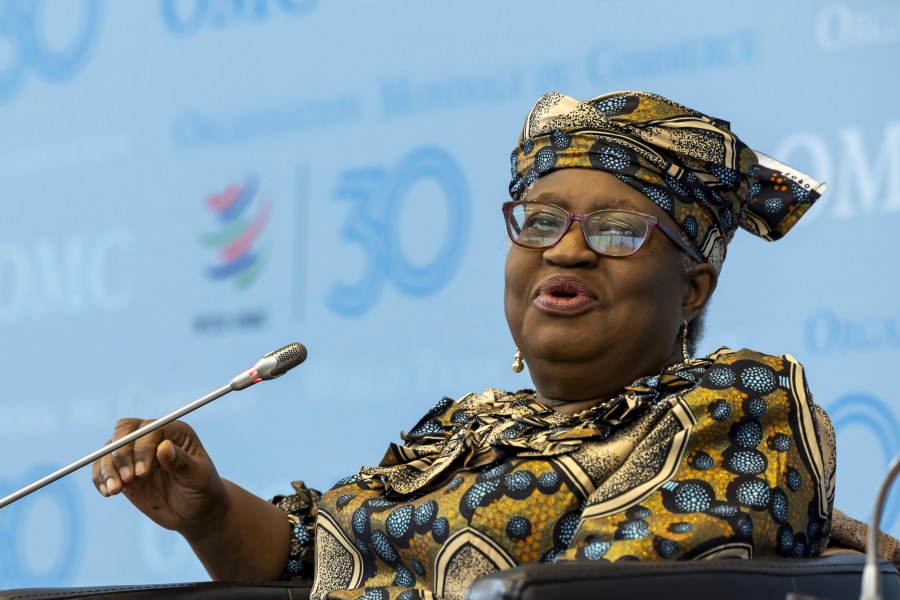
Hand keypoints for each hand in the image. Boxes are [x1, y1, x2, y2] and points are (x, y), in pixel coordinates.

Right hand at [92, 419, 228, 536]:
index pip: (149, 428)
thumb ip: (180, 463)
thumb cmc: (203, 490)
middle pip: (124, 431)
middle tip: (128, 479)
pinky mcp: (124, 472)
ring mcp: (136, 454)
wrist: (196, 512)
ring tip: (115, 490)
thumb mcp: (197, 477)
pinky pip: (103, 467)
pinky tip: (107, 492)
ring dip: (108, 469)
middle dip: (120, 453)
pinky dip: (100, 478)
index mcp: (175, 432)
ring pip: (110, 449)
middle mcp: (152, 438)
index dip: (141, 446)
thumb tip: (163, 446)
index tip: (142, 472)